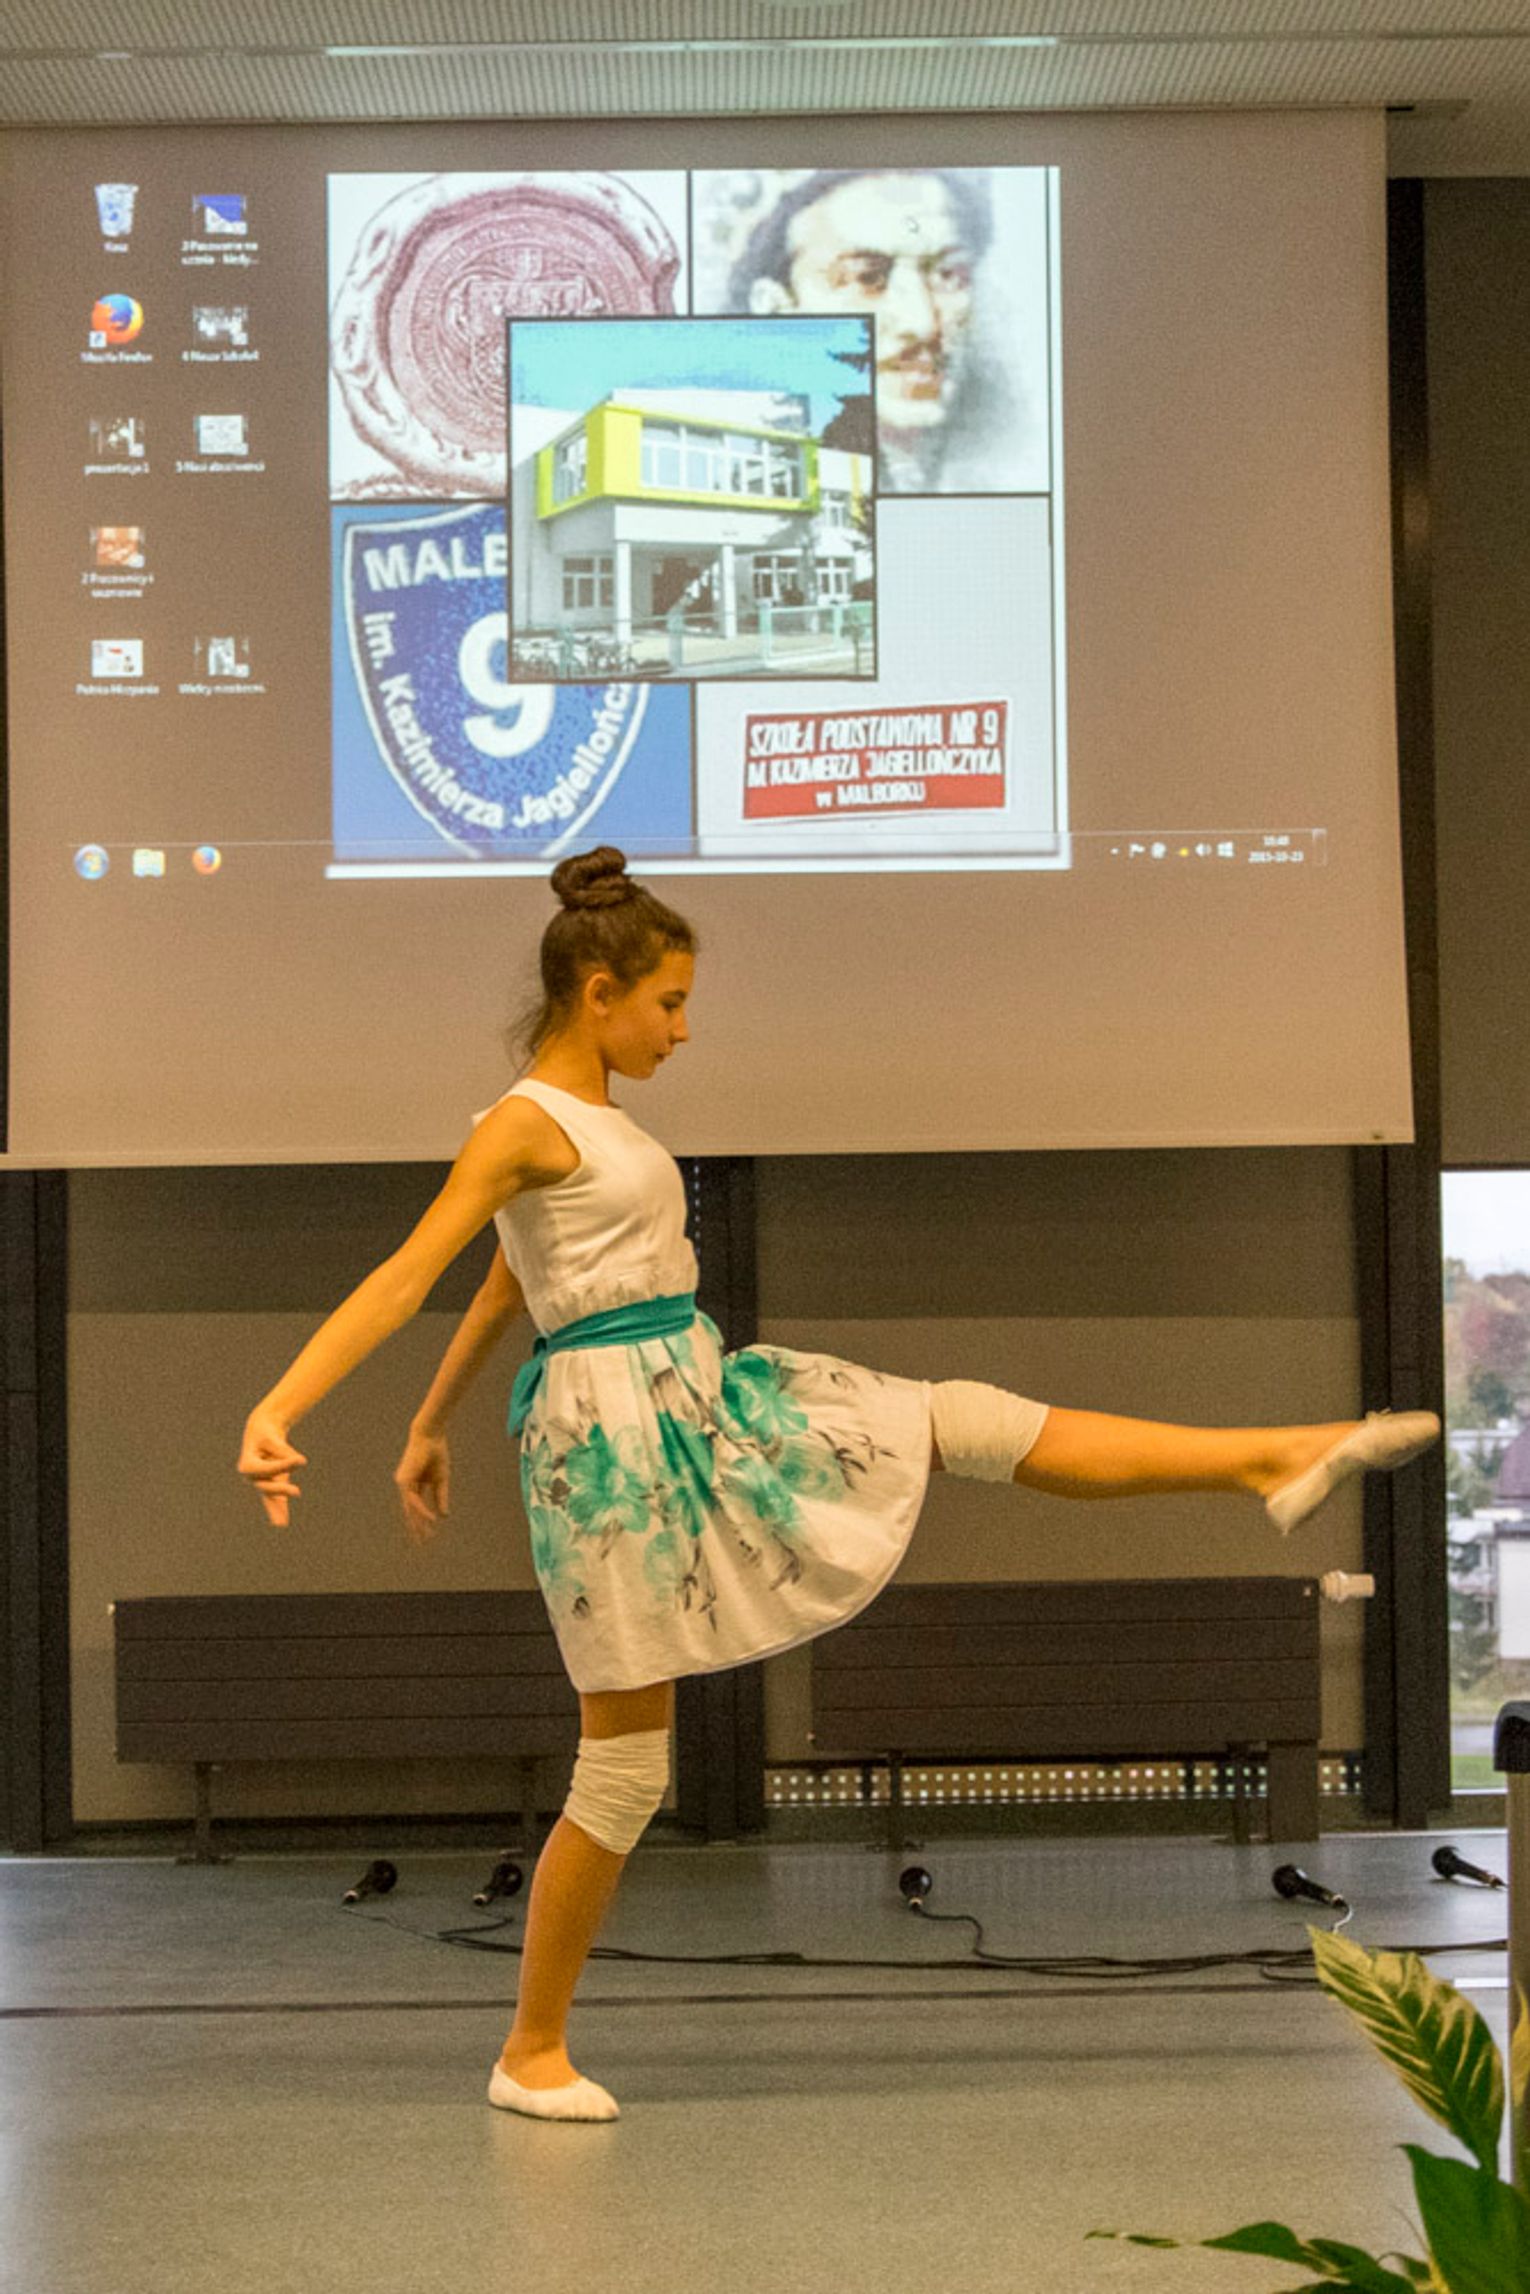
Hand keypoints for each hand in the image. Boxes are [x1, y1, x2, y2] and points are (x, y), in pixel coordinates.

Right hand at [238, 1408, 306, 1525]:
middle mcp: (251, 1477)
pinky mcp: (271, 1485)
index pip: (266, 1469)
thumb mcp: (272, 1437)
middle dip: (280, 1490)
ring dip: (276, 1509)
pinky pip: (274, 1501)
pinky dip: (278, 1510)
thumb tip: (299, 1462)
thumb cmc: (266, 1434)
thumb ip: (283, 1450)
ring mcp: (260, 1483)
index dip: (282, 1466)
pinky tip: (282, 1523)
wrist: (262, 1434)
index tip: (302, 1460)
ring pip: (269, 1497)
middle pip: (265, 1486)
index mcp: (246, 1464)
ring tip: (281, 1524)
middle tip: (297, 1492)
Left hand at [395, 1426, 450, 1547]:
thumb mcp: (441, 1479)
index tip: (430, 1534)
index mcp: (415, 1485)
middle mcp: (406, 1486)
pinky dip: (422, 1511)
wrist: (431, 1437)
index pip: (418, 1507)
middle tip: (422, 1544)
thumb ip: (441, 1497)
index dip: (424, 1520)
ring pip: (411, 1509)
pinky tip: (430, 1520)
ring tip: (426, 1538)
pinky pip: (413, 1501)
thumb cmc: (436, 1454)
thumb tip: (444, 1516)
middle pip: (411, 1512)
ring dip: (419, 1524)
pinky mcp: (404, 1481)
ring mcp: (403, 1484)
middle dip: (417, 1528)